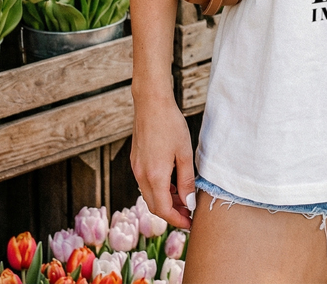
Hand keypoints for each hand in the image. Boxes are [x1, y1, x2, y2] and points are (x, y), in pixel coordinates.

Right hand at [130, 91, 194, 229]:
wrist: (151, 103)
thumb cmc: (170, 124)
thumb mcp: (183, 153)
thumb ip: (186, 180)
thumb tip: (189, 202)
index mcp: (154, 176)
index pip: (164, 210)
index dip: (177, 220)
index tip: (190, 223)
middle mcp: (141, 175)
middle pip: (155, 206)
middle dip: (172, 213)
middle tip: (189, 212)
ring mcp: (136, 168)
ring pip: (149, 195)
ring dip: (165, 201)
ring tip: (184, 198)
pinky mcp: (135, 161)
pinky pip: (146, 183)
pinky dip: (159, 189)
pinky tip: (172, 183)